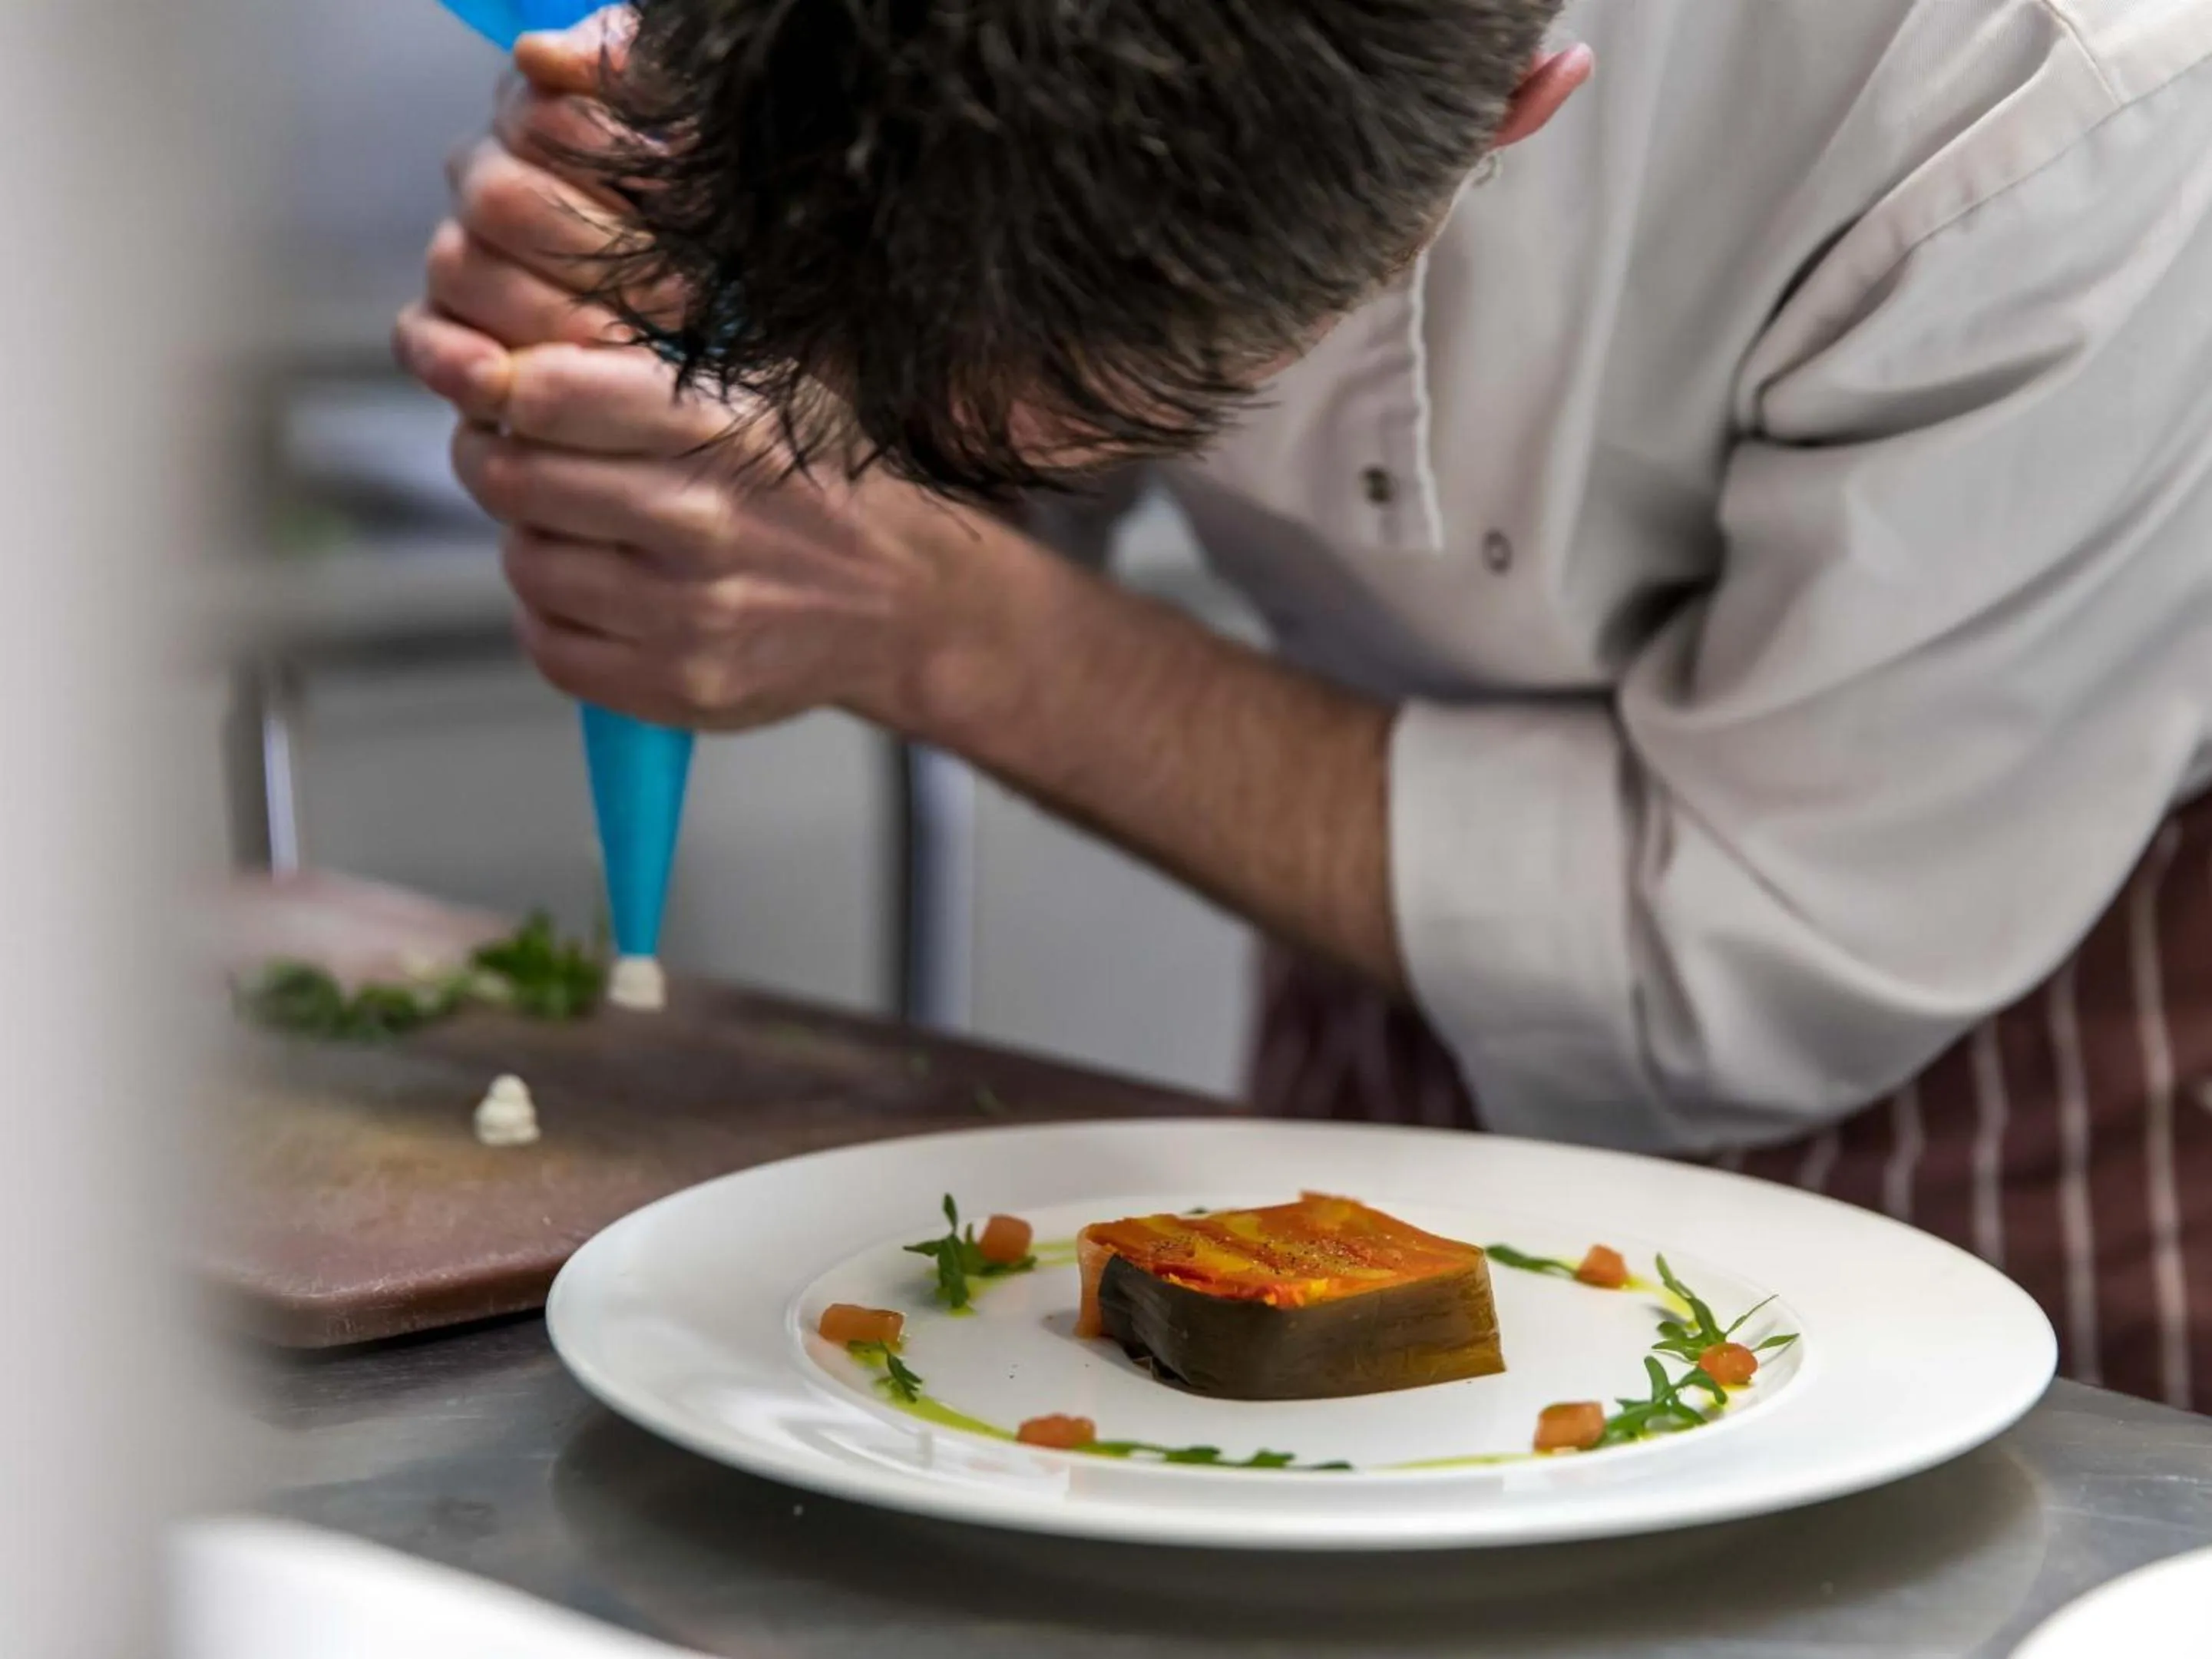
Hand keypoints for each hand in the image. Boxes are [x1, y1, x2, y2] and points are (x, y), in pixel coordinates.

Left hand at [394, 12, 1023, 736]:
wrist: (911, 602)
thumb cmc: (826, 482)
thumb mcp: (765, 386)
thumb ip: (647, 363)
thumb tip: (504, 351)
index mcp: (723, 428)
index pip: (542, 392)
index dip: (500, 384)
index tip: (508, 388)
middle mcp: (703, 525)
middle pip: (512, 478)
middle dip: (499, 456)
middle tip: (526, 453)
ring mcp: (688, 617)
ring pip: (525, 562)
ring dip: (533, 539)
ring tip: (583, 526)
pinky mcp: (677, 688)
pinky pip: (551, 645)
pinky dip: (556, 615)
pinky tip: (602, 591)